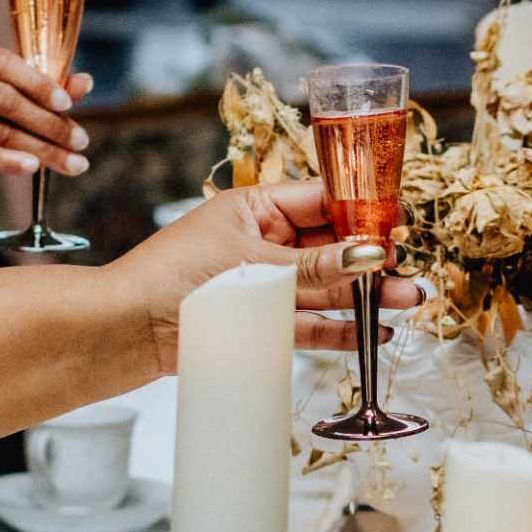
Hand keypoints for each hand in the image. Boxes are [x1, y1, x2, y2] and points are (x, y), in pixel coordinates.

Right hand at [0, 35, 92, 178]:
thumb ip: (44, 85)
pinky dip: (5, 161)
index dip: (40, 85)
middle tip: (81, 143)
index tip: (69, 105)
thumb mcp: (7, 86)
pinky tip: (32, 167)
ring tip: (71, 163)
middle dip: (49, 125)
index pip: (6, 65)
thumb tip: (86, 83)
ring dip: (39, 150)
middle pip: (5, 102)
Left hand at [116, 178, 422, 367]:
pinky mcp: (256, 323)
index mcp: (257, 207)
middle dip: (371, 259)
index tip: (399, 224)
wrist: (121, 330)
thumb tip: (371, 253)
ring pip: (324, 287)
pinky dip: (339, 329)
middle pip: (330, 246)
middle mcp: (262, 242)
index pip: (323, 200)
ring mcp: (261, 284)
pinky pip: (308, 323)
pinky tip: (371, 331)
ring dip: (364, 295)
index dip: (363, 212)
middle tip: (409, 272)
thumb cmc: (172, 279)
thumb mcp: (252, 266)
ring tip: (407, 302)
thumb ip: (315, 267)